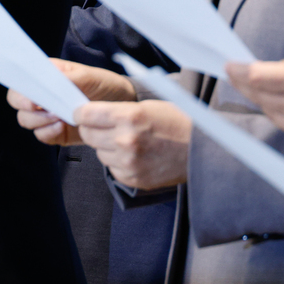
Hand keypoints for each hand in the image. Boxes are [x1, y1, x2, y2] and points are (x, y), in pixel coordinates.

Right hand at [7, 59, 137, 144]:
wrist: (120, 106)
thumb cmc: (104, 84)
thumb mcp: (89, 76)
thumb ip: (69, 80)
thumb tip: (51, 85)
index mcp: (46, 75)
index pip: (21, 81)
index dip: (21, 91)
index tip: (33, 100)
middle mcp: (42, 93)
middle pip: (17, 103)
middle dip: (28, 109)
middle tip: (48, 111)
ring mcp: (47, 113)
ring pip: (26, 120)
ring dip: (40, 121)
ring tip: (60, 118)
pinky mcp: (54, 131)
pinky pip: (41, 135)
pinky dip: (48, 133)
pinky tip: (62, 127)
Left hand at [76, 100, 190, 190]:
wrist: (202, 151)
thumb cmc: (178, 122)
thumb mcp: (149, 105)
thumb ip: (118, 110)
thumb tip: (90, 113)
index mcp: (130, 116)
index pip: (86, 115)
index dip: (82, 113)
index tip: (83, 113)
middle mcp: (126, 140)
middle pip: (88, 134)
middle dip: (93, 128)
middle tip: (105, 125)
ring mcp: (128, 162)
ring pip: (99, 152)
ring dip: (106, 146)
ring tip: (128, 140)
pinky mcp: (132, 179)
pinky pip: (112, 168)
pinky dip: (118, 161)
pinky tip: (135, 154)